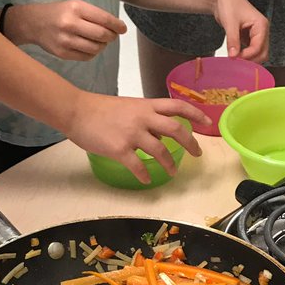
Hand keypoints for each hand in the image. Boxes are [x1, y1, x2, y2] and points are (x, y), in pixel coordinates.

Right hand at [8, 0, 125, 60]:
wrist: (33, 23)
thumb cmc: (59, 12)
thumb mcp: (74, 5)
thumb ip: (93, 14)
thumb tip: (116, 27)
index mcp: (76, 8)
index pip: (104, 19)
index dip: (117, 26)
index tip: (123, 29)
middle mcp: (70, 24)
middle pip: (102, 35)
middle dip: (112, 36)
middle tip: (112, 36)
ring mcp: (66, 41)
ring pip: (96, 48)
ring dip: (103, 46)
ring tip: (100, 41)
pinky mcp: (62, 53)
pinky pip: (86, 57)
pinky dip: (93, 52)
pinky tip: (89, 46)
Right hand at [65, 93, 208, 183]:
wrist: (76, 111)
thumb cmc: (99, 109)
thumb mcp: (128, 107)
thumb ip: (146, 118)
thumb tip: (161, 133)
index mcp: (146, 106)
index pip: (177, 105)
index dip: (196, 113)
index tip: (208, 122)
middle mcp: (143, 118)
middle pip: (176, 129)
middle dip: (191, 143)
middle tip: (197, 154)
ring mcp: (132, 134)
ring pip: (160, 150)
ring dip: (169, 163)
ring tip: (173, 171)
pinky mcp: (120, 148)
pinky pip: (138, 165)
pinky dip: (145, 174)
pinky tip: (147, 179)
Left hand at [211, 0, 268, 62]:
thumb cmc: (228, 4)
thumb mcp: (230, 22)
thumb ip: (233, 40)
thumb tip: (233, 55)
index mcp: (261, 25)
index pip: (259, 47)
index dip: (248, 55)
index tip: (235, 58)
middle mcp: (262, 30)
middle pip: (262, 53)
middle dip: (250, 60)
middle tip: (235, 61)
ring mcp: (256, 35)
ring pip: (258, 54)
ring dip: (248, 59)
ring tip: (234, 59)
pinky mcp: (249, 38)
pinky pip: (251, 51)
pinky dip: (245, 56)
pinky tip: (235, 56)